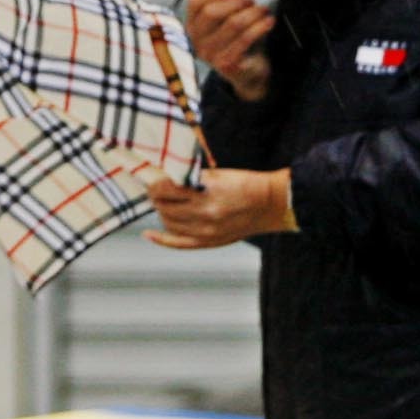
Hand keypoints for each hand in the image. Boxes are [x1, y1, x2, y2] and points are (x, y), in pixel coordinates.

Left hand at [146, 170, 295, 250]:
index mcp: (209, 193)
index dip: (156, 183)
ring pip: (168, 222)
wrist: (271, 205)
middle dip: (156, 196)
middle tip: (154, 189)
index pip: (168, 189)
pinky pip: (178, 243)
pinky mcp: (209, 242)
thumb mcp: (220, 175)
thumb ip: (193, 178)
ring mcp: (207, 231)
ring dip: (160, 212)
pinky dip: (161, 239)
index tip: (153, 178)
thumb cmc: (247, 184)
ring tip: (161, 203)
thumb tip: (166, 177)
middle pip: (165, 206)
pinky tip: (148, 234)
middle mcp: (206, 213)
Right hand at [182, 0, 275, 99]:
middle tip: (251, 1)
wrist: (246, 73)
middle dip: (236, 2)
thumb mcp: (221, 19)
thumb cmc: (234, 43)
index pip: (195, 3)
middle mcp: (197, 41)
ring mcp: (211, 54)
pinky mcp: (227, 63)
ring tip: (263, 10)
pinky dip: (260, 27)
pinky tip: (268, 22)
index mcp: (192, 27)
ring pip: (233, 24)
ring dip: (253, 13)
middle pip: (212, 12)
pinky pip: (245, 39)